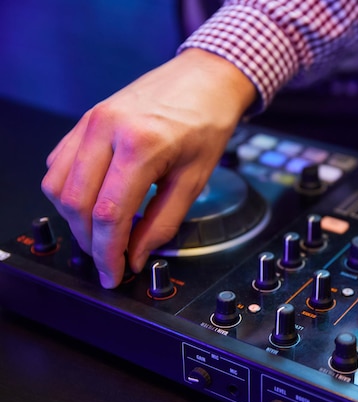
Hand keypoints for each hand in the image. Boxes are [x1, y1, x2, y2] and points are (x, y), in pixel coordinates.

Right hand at [41, 49, 255, 287]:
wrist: (204, 79)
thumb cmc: (207, 124)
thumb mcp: (194, 179)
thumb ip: (163, 222)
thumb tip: (137, 255)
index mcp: (140, 144)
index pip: (109, 214)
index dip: (108, 253)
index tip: (114, 274)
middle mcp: (106, 128)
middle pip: (76, 203)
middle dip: (90, 241)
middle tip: (110, 259)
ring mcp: (90, 120)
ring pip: (57, 185)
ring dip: (75, 219)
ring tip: (102, 234)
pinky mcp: (85, 119)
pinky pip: (59, 163)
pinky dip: (68, 191)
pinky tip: (93, 201)